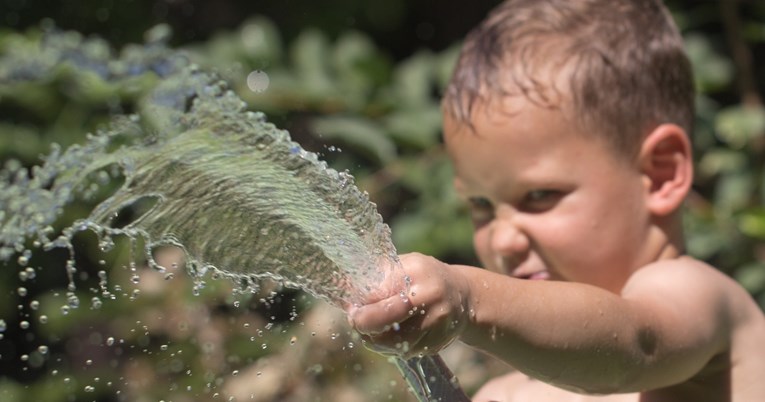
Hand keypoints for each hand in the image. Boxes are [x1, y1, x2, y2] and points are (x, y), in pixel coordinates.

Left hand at [348, 253, 471, 357]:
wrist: (463, 296)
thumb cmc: (425, 276)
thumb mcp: (404, 265)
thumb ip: (378, 276)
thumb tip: (343, 288)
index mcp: (419, 274)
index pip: (382, 295)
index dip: (361, 306)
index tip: (351, 306)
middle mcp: (431, 301)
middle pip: (389, 323)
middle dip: (365, 325)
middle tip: (355, 320)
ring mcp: (436, 326)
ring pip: (393, 344)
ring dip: (374, 339)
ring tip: (369, 329)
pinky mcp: (435, 345)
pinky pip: (404, 352)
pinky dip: (389, 346)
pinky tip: (387, 334)